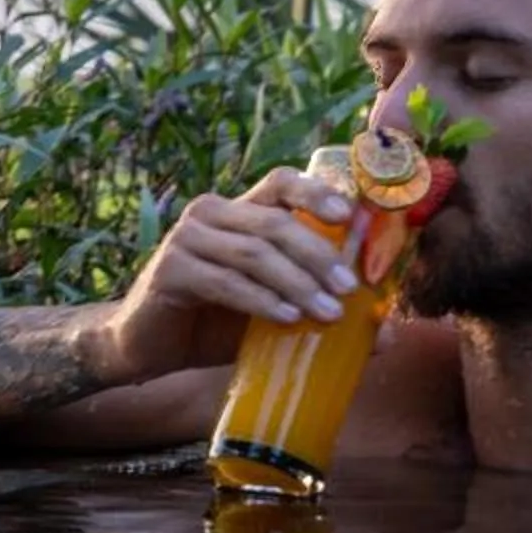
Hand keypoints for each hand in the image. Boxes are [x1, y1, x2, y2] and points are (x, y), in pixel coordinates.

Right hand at [92, 167, 363, 383]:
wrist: (148, 349)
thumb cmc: (215, 325)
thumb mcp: (273, 314)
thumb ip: (319, 311)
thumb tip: (384, 334)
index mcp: (239, 211)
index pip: (281, 183)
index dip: (317, 191)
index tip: (350, 215)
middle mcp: (212, 213)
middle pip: (275, 221)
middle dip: (318, 253)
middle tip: (350, 288)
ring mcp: (187, 238)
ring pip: (254, 252)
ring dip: (297, 283)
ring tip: (328, 313)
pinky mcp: (170, 270)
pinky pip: (226, 281)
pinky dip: (261, 301)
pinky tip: (287, 320)